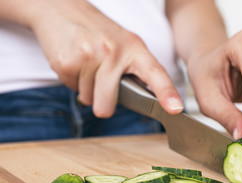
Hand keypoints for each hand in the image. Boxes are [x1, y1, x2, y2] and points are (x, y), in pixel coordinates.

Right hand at [29, 0, 182, 117]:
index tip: (175, 109)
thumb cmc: (98, 33)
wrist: (61, 9)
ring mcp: (90, 55)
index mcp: (134, 48)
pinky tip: (75, 62)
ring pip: (89, 100)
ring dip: (87, 87)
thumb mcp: (123, 45)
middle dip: (103, 102)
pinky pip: (72, 89)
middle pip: (108, 105)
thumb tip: (141, 102)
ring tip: (87, 64)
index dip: (166, 93)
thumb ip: (134, 71)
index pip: (155, 73)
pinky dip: (73, 80)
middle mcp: (114, 51)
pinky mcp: (68, 61)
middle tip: (101, 80)